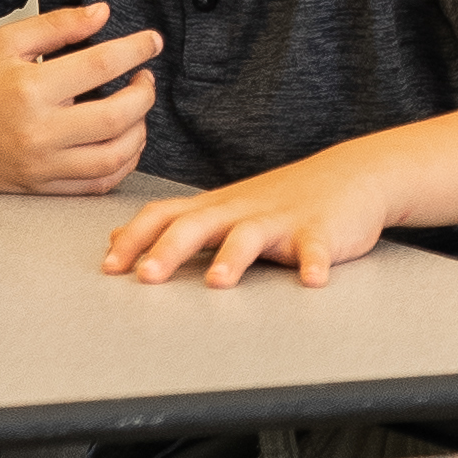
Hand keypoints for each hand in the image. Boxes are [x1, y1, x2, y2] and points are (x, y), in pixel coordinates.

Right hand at [0, 0, 161, 194]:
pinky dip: (122, 164)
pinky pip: (99, 183)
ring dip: (140, 132)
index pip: (99, 65)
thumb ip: (58, 25)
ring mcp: (44, 165)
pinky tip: (123, 142)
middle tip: (145, 79)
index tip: (152, 41)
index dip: (134, 51)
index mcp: (30, 87)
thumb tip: (104, 13)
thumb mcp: (8, 41)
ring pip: (115, 156)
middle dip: (144, 94)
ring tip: (137, 110)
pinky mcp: (45, 188)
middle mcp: (40, 130)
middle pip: (116, 116)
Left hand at [105, 149, 392, 287]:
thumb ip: (175, 224)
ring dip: (232, 258)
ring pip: (250, 235)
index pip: (163, 215)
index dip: (134, 238)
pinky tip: (313, 281)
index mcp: (215, 207)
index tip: (108, 266)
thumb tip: (118, 238)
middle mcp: (241, 210)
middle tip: (144, 277)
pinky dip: (315, 263)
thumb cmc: (280, 200)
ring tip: (217, 282)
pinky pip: (318, 248)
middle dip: (167, 250)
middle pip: (196, 225)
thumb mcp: (224, 208)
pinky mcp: (322, 230)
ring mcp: (281, 219)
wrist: (349, 175)